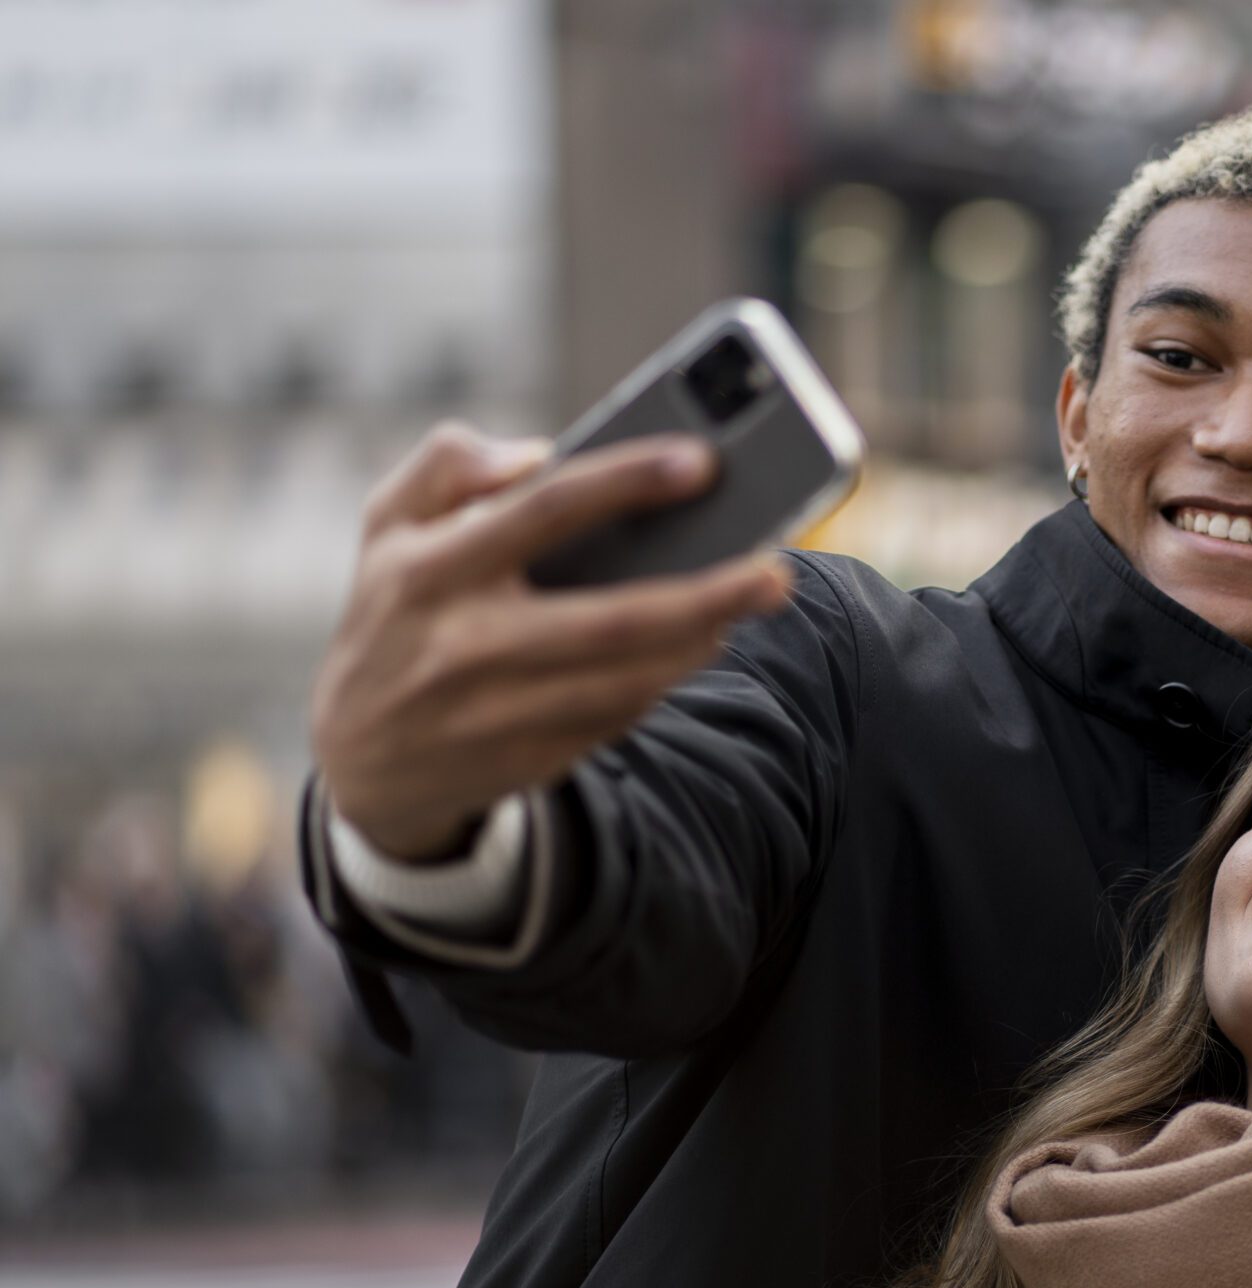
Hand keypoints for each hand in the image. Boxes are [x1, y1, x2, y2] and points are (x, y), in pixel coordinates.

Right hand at [311, 422, 793, 859]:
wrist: (360, 757)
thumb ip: (445, 465)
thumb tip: (536, 450)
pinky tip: (699, 643)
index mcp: (431, 568)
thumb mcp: (387, 526)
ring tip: (749, 600)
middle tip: (777, 570)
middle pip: (618, 617)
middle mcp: (464, 643)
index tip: (704, 460)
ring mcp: (499, 711)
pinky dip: (666, 679)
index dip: (630, 480)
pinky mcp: (531, 759)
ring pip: (632, 678)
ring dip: (702, 641)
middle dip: (712, 594)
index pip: (545, 510)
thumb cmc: (394, 612)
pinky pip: (621, 716)